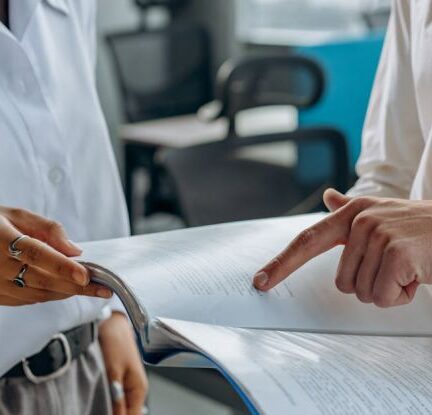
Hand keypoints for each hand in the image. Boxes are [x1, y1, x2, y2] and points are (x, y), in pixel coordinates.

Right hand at [0, 206, 111, 305]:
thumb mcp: (17, 215)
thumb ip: (48, 229)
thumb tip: (74, 250)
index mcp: (1, 240)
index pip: (37, 255)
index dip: (62, 267)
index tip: (85, 275)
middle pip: (42, 280)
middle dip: (75, 287)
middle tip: (102, 289)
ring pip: (36, 294)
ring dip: (65, 293)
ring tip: (90, 290)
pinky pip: (26, 300)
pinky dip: (48, 296)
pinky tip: (63, 290)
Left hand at [99, 312, 148, 414]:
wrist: (111, 321)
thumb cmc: (116, 341)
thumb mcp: (114, 371)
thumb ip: (117, 399)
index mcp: (139, 389)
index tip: (100, 413)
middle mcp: (136, 388)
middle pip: (126, 413)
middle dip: (112, 413)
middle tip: (94, 408)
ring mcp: (127, 384)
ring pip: (119, 407)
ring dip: (108, 408)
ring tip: (93, 405)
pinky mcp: (118, 379)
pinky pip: (114, 398)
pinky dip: (105, 401)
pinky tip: (94, 399)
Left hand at [253, 189, 431, 307]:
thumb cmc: (420, 228)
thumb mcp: (383, 214)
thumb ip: (349, 209)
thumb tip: (328, 196)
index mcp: (351, 214)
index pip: (306, 241)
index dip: (281, 263)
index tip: (260, 281)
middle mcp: (360, 221)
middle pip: (342, 283)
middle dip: (371, 284)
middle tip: (395, 266)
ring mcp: (378, 235)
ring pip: (364, 293)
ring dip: (389, 289)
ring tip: (408, 267)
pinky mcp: (397, 253)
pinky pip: (384, 297)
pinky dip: (402, 295)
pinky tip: (417, 274)